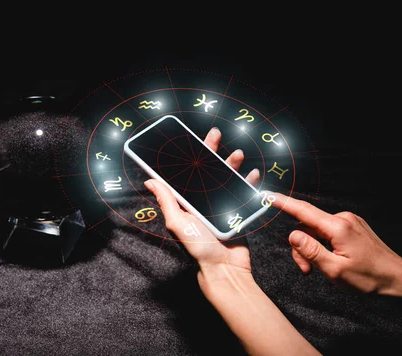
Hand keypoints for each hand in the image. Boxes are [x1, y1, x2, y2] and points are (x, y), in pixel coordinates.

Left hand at [144, 127, 260, 282]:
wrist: (225, 269)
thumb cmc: (198, 249)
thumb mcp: (177, 222)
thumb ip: (166, 200)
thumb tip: (149, 180)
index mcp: (185, 201)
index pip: (186, 172)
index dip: (188, 155)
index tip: (189, 138)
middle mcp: (202, 200)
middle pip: (207, 169)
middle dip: (211, 150)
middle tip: (215, 134)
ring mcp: (220, 204)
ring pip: (226, 177)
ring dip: (232, 163)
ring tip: (238, 154)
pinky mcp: (237, 211)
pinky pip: (243, 191)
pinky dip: (249, 181)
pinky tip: (252, 173)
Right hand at [272, 194, 401, 295]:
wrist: (398, 278)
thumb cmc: (369, 277)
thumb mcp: (335, 270)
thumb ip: (311, 251)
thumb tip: (292, 235)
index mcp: (337, 227)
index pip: (303, 211)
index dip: (282, 203)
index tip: (267, 196)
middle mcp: (343, 218)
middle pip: (307, 227)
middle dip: (302, 248)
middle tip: (306, 270)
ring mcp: (349, 221)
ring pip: (317, 231)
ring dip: (313, 248)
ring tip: (322, 268)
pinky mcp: (353, 226)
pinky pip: (328, 231)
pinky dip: (323, 245)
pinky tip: (332, 259)